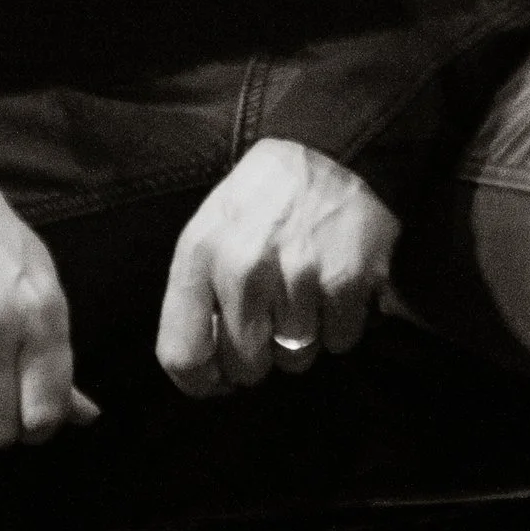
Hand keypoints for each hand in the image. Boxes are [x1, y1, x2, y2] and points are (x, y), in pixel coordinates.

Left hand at [156, 139, 399, 397]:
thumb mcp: (210, 230)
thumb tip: (203, 370)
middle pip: (244, 368)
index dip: (199, 382)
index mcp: (200, 255)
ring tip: (304, 292)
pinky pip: (339, 342)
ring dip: (301, 339)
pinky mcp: (346, 280)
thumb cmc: (263, 201)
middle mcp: (244, 268)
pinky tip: (334, 286)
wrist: (335, 148)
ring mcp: (297, 275)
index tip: (216, 379)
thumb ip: (196, 296)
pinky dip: (339, 325)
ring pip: (295, 360)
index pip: (182, 355)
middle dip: (257, 356)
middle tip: (270, 318)